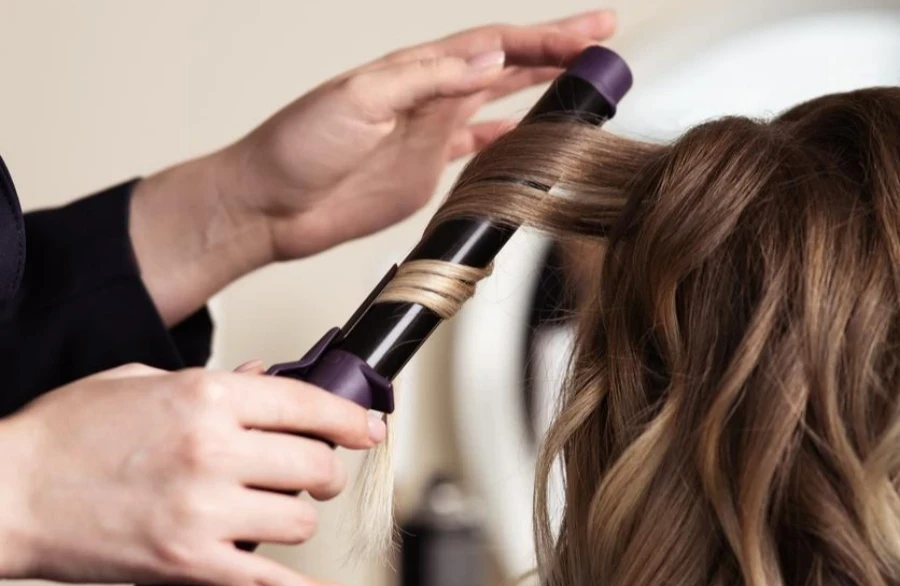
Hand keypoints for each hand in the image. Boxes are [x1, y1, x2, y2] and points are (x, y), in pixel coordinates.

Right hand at [0, 363, 383, 585]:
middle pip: (315, 466)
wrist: (5, 491)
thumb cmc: (66, 434)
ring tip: (269, 507)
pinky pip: (273, 585)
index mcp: (207, 398)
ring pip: (299, 520)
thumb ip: (216, 384)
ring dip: (295, 515)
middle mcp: (214, 452)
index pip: (307, 404)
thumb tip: (269, 380)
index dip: (348, 417)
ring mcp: (205, 512)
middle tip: (308, 469)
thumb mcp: (143, 382)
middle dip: (321, 469)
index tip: (367, 427)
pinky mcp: (190, 563)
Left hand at [221, 10, 616, 259]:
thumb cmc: (295, 147)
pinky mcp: (424, 174)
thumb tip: (488, 57)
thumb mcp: (358, 100)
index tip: (593, 31)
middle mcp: (428, 99)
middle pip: (505, 67)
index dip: (547, 37)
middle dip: (555, 53)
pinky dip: (506, 138)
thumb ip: (425, 79)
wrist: (267, 205)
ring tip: (578, 80)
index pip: (494, 46)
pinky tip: (525, 134)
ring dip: (538, 90)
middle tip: (601, 44)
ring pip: (498, 104)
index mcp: (416, 73)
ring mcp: (429, 137)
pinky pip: (476, 148)